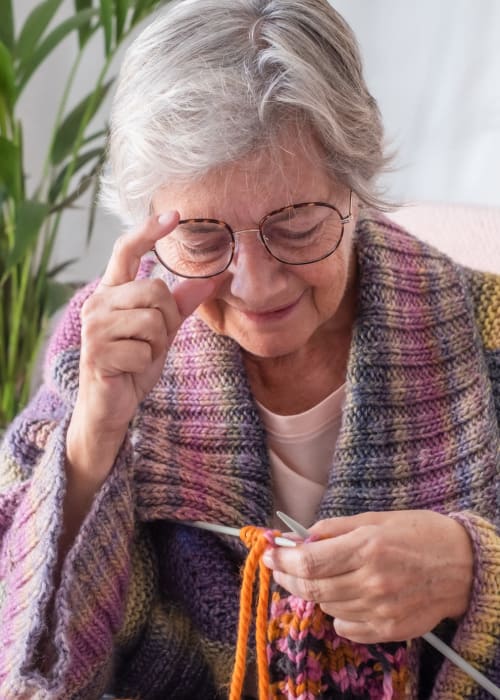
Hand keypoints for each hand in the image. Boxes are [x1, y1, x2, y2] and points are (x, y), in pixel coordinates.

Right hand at [67, 212, 213, 480]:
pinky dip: (145, 363)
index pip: (126, 250)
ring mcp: (95, 327)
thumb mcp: (162, 329)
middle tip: (152, 339)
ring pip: (152, 320)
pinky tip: (130, 369)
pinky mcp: (97, 353)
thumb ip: (181, 302)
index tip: (176, 214)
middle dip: (165, 319)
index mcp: (113, 290)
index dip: (150, 231)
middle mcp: (98, 302)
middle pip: (155, 290)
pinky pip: (143, 349)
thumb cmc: (133, 361)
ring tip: (139, 354)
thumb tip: (213, 277)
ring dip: (156, 343)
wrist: (111, 403)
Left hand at [263, 510, 473, 643]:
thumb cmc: (418, 533)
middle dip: (287, 576)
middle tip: (279, 566)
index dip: (281, 558)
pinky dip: (336, 611)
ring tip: (321, 576)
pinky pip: (345, 626)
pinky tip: (345, 594)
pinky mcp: (388, 630)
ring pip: (325, 606)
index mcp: (367, 547)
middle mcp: (372, 581)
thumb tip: (297, 537)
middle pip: (311, 587)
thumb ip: (333, 529)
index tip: (267, 553)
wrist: (462, 566)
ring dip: (314, 590)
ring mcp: (380, 610)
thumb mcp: (374, 518)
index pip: (308, 561)